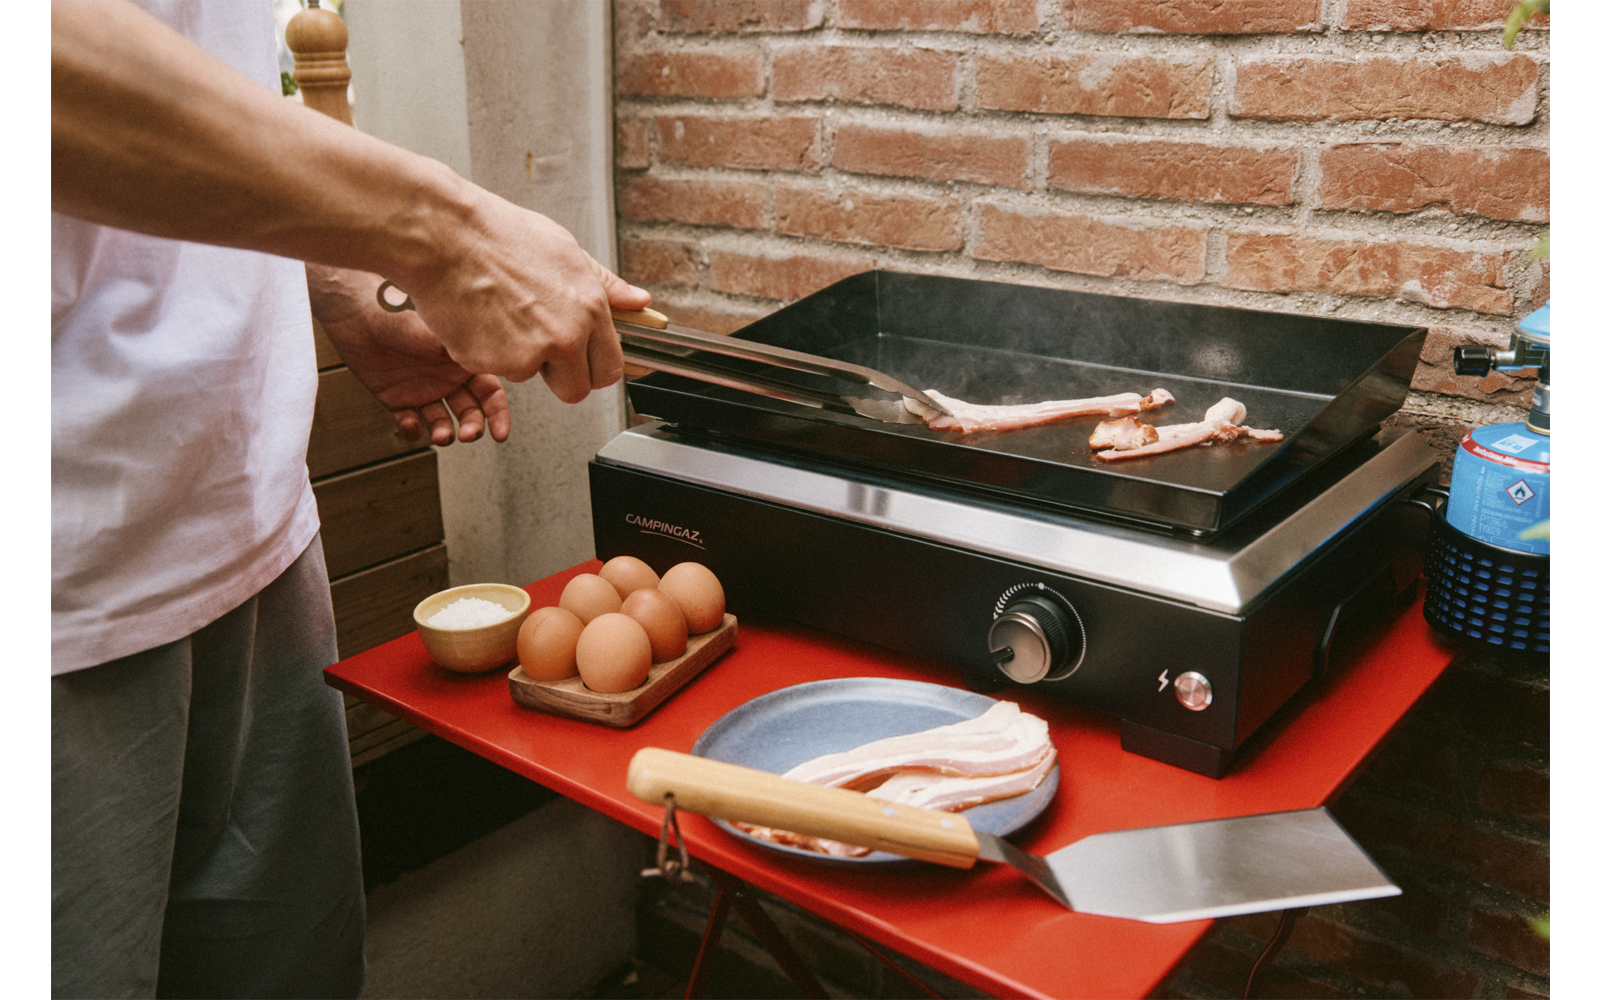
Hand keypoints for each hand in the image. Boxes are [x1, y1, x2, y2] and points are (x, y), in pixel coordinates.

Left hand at [307, 264, 510, 444]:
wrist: (358, 311)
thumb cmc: (399, 312)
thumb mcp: (443, 333)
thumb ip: (471, 353)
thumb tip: (500, 368)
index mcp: (462, 360)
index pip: (490, 393)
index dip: (498, 414)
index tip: (500, 434)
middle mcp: (446, 377)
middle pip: (470, 412)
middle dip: (472, 427)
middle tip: (466, 435)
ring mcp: (422, 388)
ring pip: (442, 422)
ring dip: (444, 433)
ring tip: (441, 436)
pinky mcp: (396, 397)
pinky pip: (409, 422)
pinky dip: (412, 430)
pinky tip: (411, 423)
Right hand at [389, 191, 651, 402]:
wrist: (446, 236)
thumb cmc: (500, 236)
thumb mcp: (566, 251)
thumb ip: (605, 285)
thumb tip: (638, 302)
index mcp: (589, 309)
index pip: (609, 368)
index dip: (592, 367)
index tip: (580, 361)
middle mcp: (566, 337)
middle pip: (576, 390)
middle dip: (560, 377)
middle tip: (537, 346)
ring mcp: (529, 354)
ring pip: (531, 377)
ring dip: (517, 358)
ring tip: (501, 314)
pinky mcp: (492, 364)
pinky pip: (494, 370)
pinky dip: (485, 353)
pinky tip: (480, 318)